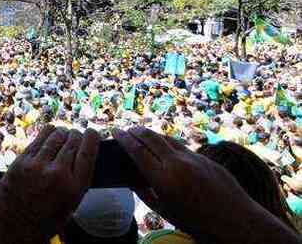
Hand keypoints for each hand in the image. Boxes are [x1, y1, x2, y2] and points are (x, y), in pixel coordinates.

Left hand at [0, 125, 99, 243]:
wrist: (14, 223)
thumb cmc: (45, 217)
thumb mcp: (71, 204)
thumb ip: (77, 180)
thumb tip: (83, 154)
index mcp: (73, 188)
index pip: (87, 153)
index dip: (92, 138)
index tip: (93, 132)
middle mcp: (57, 174)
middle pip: (72, 142)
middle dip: (76, 135)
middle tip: (77, 134)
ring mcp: (37, 166)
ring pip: (56, 137)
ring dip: (62, 132)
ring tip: (64, 133)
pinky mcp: (21, 161)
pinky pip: (39, 139)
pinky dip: (47, 133)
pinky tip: (51, 132)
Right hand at [113, 127, 299, 242]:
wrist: (237, 222)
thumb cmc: (197, 223)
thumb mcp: (164, 211)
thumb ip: (144, 193)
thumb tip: (130, 179)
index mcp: (163, 179)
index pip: (137, 150)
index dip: (124, 139)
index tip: (114, 131)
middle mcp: (178, 163)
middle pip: (151, 137)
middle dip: (136, 130)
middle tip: (126, 129)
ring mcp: (194, 158)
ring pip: (168, 139)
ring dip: (153, 135)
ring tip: (143, 136)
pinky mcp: (207, 158)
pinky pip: (183, 147)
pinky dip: (170, 145)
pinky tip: (167, 150)